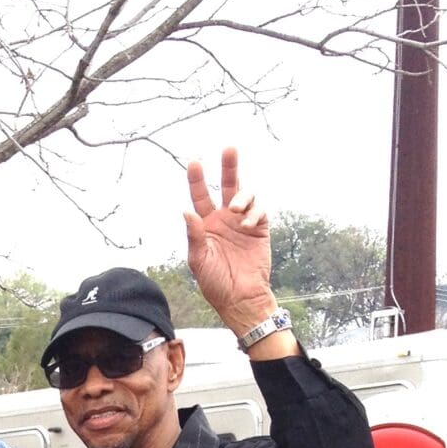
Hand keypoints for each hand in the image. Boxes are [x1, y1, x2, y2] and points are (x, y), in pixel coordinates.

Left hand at [184, 147, 278, 332]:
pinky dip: (254, 212)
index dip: (197, 180)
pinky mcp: (260, 228)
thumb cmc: (216, 283)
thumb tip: (186, 211)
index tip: (194, 163)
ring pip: (245, 194)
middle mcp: (225, 219)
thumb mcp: (199, 260)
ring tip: (235, 209)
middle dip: (228, 167)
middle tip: (229, 149)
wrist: (241, 298)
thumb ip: (194, 235)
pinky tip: (247, 224)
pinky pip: (260, 210)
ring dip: (242, 196)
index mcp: (206, 225)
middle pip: (227, 185)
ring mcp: (243, 222)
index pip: (201, 197)